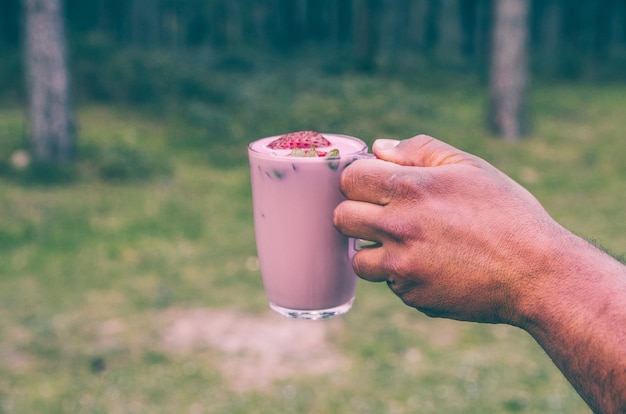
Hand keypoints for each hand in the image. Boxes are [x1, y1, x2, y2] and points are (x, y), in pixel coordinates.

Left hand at [334, 135, 565, 325]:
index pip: (349, 179)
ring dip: (374, 250)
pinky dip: (403, 275)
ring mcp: (402, 267)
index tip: (375, 186)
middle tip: (385, 215)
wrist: (536, 273)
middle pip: (342, 218)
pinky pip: (389, 283)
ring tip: (408, 245)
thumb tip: (378, 148)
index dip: (360, 180)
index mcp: (409, 188)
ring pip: (358, 258)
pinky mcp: (412, 296)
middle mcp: (398, 228)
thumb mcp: (469, 167)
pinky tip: (433, 266)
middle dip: (358, 214)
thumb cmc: (506, 213)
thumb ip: (419, 150)